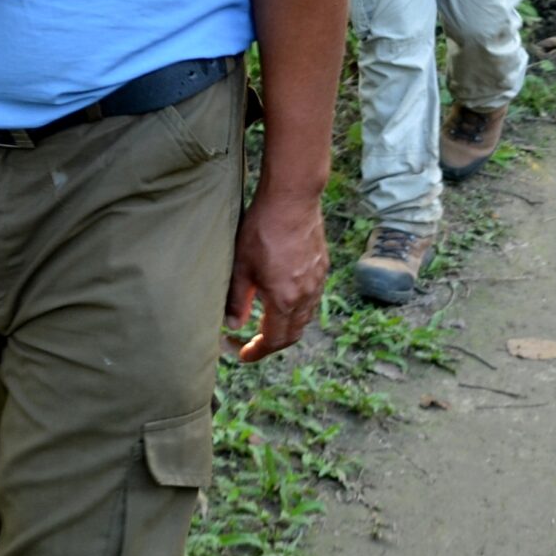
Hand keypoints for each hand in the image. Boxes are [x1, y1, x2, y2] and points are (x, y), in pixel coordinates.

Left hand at [225, 189, 326, 361]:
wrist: (292, 199)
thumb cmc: (262, 230)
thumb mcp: (241, 266)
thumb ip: (237, 300)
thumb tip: (232, 326)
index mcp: (285, 300)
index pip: (274, 340)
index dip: (257, 352)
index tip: (243, 355)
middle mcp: (306, 296)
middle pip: (293, 334)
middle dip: (272, 343)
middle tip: (252, 343)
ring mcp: (318, 281)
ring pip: (304, 317)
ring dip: (286, 326)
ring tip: (266, 321)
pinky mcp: (323, 266)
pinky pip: (312, 298)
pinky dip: (297, 307)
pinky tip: (283, 296)